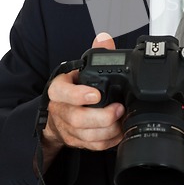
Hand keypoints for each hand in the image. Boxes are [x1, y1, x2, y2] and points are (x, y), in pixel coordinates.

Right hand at [43, 33, 124, 157]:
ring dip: (107, 131)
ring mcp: (67, 128)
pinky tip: (119, 133)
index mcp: (59, 89)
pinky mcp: (76, 141)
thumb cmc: (73, 88)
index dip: (78, 95)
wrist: (60, 113)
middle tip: (118, 109)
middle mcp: (60, 110)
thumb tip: (105, 38)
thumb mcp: (82, 69)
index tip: (96, 94)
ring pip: (85, 135)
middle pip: (77, 119)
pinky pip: (92, 146)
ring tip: (122, 121)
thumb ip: (96, 54)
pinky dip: (108, 142)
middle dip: (101, 117)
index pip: (61, 92)